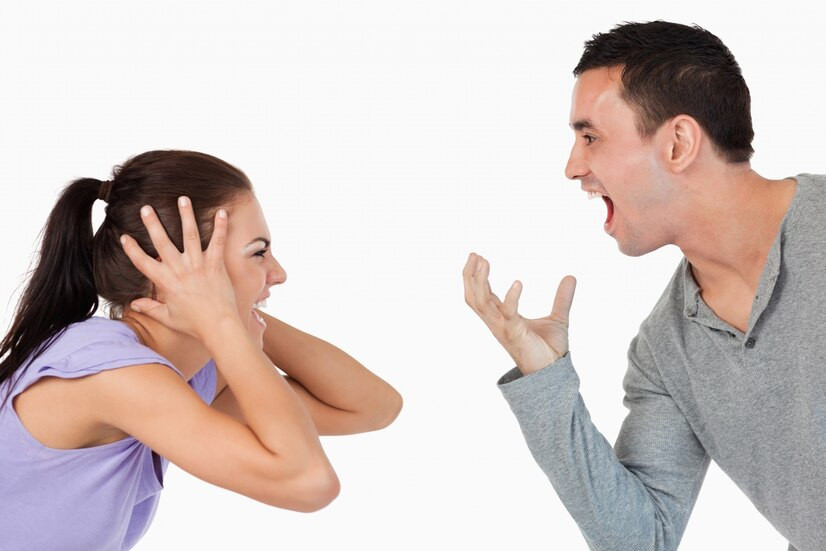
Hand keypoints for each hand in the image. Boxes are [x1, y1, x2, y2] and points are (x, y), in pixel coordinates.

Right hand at [119, 196, 240, 340]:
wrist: (218, 326)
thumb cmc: (194, 324)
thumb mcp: (168, 317)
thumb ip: (150, 308)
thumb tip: (133, 304)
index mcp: (165, 281)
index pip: (142, 262)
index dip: (131, 249)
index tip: (123, 236)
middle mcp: (179, 269)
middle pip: (162, 242)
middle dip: (152, 223)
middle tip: (145, 207)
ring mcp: (198, 264)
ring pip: (190, 235)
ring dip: (186, 215)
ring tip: (182, 198)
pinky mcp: (216, 264)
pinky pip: (218, 242)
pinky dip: (220, 227)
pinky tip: (221, 212)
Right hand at [463, 253, 575, 373]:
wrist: (554, 374)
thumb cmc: (550, 350)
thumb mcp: (557, 318)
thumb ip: (561, 298)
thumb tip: (571, 276)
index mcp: (502, 318)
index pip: (481, 296)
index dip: (476, 277)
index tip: (478, 257)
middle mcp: (497, 323)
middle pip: (473, 298)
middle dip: (470, 276)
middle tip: (474, 254)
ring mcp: (504, 329)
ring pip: (481, 304)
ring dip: (480, 282)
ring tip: (484, 262)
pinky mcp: (516, 335)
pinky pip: (509, 315)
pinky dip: (511, 299)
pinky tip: (518, 283)